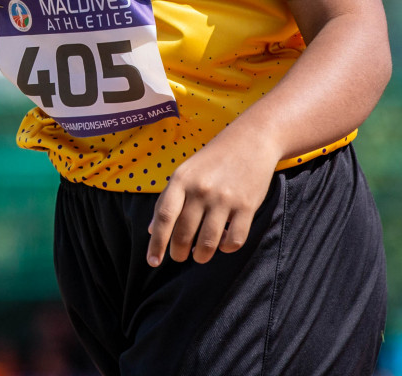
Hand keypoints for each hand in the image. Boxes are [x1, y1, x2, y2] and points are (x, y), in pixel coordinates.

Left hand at [146, 124, 281, 265]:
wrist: (251, 140)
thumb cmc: (213, 160)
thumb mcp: (185, 173)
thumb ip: (167, 200)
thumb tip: (151, 230)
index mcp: (181, 180)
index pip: (164, 217)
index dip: (156, 243)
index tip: (153, 262)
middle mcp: (201, 189)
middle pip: (184, 234)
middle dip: (178, 252)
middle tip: (179, 257)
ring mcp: (224, 199)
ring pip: (208, 243)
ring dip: (201, 256)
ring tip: (199, 255)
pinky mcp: (247, 206)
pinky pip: (234, 240)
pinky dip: (226, 248)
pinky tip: (223, 244)